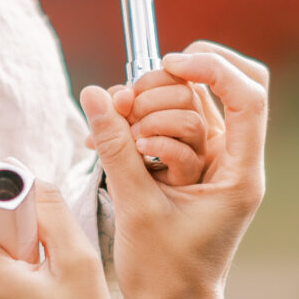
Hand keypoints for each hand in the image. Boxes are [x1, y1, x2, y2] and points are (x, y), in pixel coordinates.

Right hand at [83, 42, 267, 298]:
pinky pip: (165, 126)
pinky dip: (136, 126)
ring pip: (183, 105)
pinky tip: (105, 137)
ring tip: (114, 138)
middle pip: (209, 92)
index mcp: (240, 174)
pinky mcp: (185, 167)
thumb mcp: (136, 207)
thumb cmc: (164, 275)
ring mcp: (209, 163)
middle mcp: (231, 161)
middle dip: (162, 94)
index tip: (169, 65)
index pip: (248, 95)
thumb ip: (117, 147)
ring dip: (144, 112)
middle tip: (123, 114)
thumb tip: (95, 95)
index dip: (212, 67)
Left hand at [109, 69, 210, 186]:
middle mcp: (190, 132)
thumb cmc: (123, 176)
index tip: (124, 97)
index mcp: (176, 112)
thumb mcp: (114, 138)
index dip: (150, 80)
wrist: (131, 219)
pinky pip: (185, 156)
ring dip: (155, 122)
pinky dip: (158, 146)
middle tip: (126, 118)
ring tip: (134, 138)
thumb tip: (105, 94)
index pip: (178, 79)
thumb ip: (113, 113)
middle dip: (149, 99)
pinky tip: (140, 151)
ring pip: (192, 122)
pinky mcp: (188, 181)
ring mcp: (193, 156)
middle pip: (187, 94)